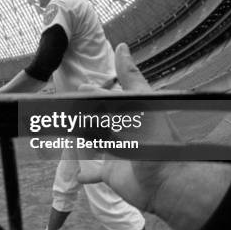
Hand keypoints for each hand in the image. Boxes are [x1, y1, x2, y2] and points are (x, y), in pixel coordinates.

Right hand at [76, 43, 230, 229]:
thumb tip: (121, 46)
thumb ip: (130, 78)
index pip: (107, 100)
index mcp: (130, 114)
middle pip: (99, 120)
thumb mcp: (144, 102)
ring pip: (95, 144)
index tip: (79, 89)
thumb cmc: (157, 140)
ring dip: (83, 139)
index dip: (93, 94)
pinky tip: (79, 175)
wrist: (167, 183)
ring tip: (67, 133)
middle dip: (85, 115)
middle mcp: (122, 132)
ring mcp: (116, 154)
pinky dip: (87, 174)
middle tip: (64, 110)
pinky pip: (95, 173)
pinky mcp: (111, 174)